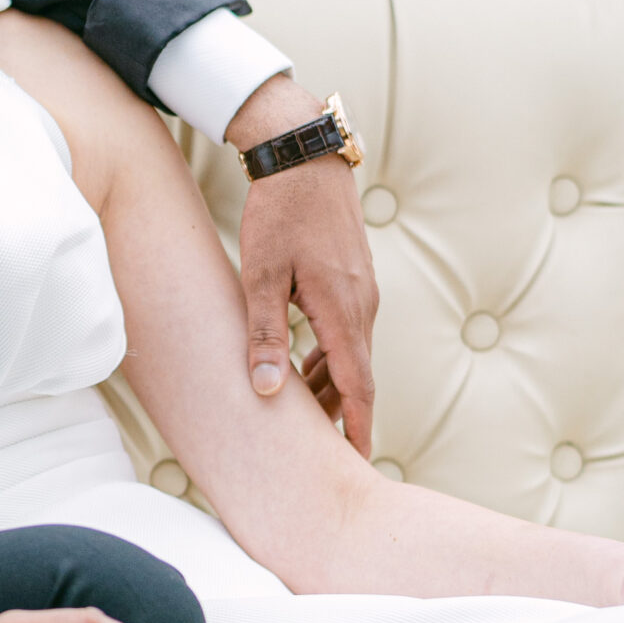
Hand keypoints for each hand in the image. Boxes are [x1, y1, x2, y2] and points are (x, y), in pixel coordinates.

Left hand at [228, 76, 379, 456]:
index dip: (357, 428)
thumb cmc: (279, 215)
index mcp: (343, 311)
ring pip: (353, 355)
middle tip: (320, 453)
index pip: (359, 386)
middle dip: (341, 415)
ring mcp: (363, 292)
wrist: (306, 159)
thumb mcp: (260, 275)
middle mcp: (363, 306)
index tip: (356, 463)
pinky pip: (348, 332)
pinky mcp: (354, 281)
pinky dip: (333, 358)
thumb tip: (267, 389)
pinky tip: (309, 368)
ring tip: (307, 418)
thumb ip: (264, 334)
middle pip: (357, 376)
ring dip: (333, 386)